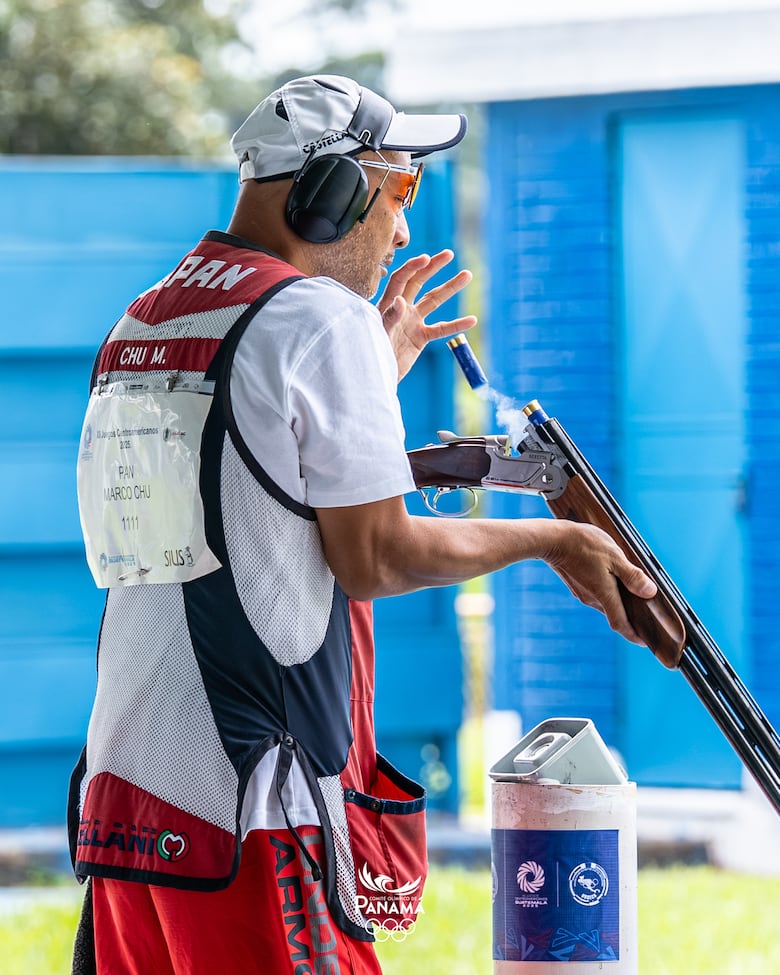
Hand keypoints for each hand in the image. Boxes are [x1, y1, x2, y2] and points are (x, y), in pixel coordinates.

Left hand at [377, 249, 477, 379]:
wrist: (376, 375)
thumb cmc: (371, 353)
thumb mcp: (379, 335)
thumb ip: (389, 318)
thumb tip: (400, 300)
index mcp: (388, 304)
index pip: (401, 279)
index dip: (413, 267)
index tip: (426, 258)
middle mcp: (401, 308)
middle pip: (419, 282)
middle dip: (433, 267)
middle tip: (449, 254)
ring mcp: (412, 322)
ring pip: (434, 301)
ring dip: (450, 288)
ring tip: (467, 275)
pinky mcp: (421, 338)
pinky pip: (442, 329)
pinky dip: (456, 325)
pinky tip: (472, 320)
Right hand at [543, 521, 656, 644]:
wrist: (552, 540)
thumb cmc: (583, 545)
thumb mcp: (614, 556)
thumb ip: (632, 576)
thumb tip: (650, 592)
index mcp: (604, 595)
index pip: (620, 624)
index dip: (633, 635)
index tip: (644, 642)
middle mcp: (592, 599)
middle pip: (613, 614)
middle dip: (628, 617)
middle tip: (643, 615)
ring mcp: (582, 593)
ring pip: (604, 603)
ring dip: (617, 601)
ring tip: (629, 592)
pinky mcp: (576, 585)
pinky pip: (595, 594)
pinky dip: (606, 592)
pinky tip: (610, 579)